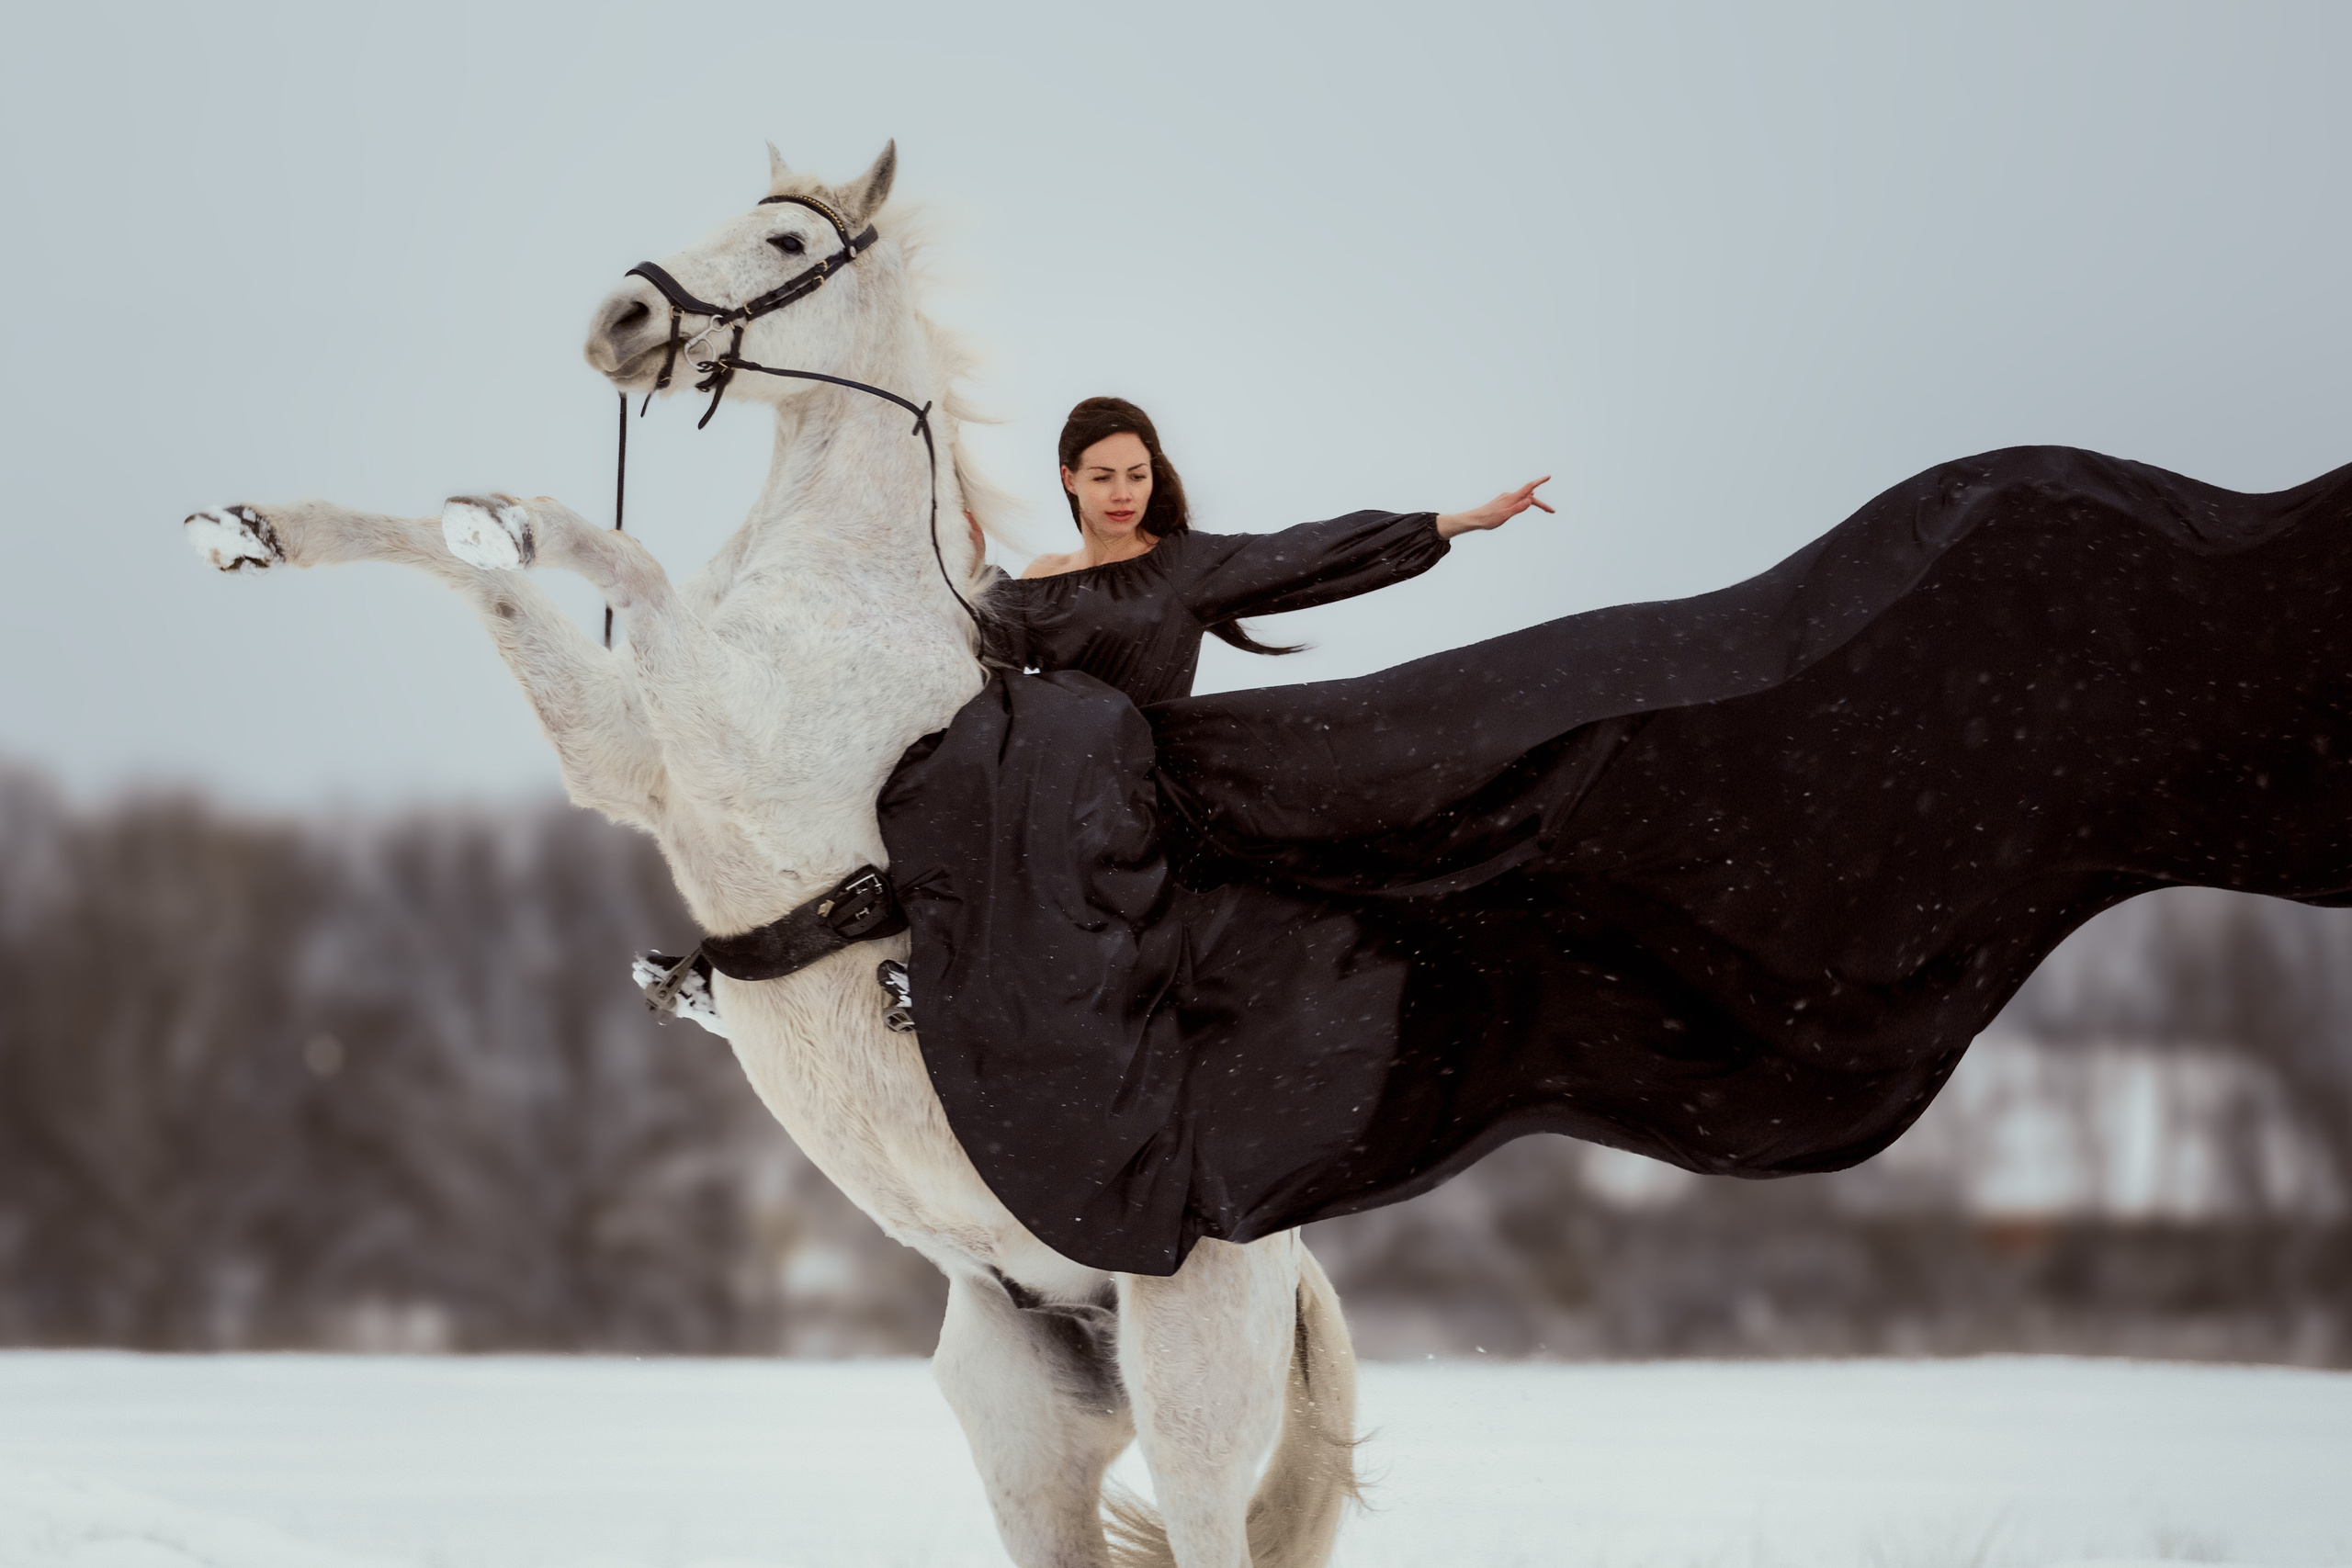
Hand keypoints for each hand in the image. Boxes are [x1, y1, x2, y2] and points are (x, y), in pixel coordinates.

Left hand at [1436, 477, 1553, 538]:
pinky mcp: (1503, 502)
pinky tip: (1527, 502)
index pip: (1529, 488)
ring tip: (1545, 509)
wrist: (1475, 519)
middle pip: (1529, 496)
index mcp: (1512, 498)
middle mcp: (1510, 496)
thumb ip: (1518, 507)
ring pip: (1524, 499)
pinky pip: (1518, 501)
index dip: (1539, 482)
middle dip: (1541, 504)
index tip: (1549, 477)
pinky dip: (1526, 503)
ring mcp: (1506, 498)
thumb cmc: (1489, 519)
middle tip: (1552, 511)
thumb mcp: (1505, 515)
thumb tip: (1531, 499)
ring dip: (1535, 503)